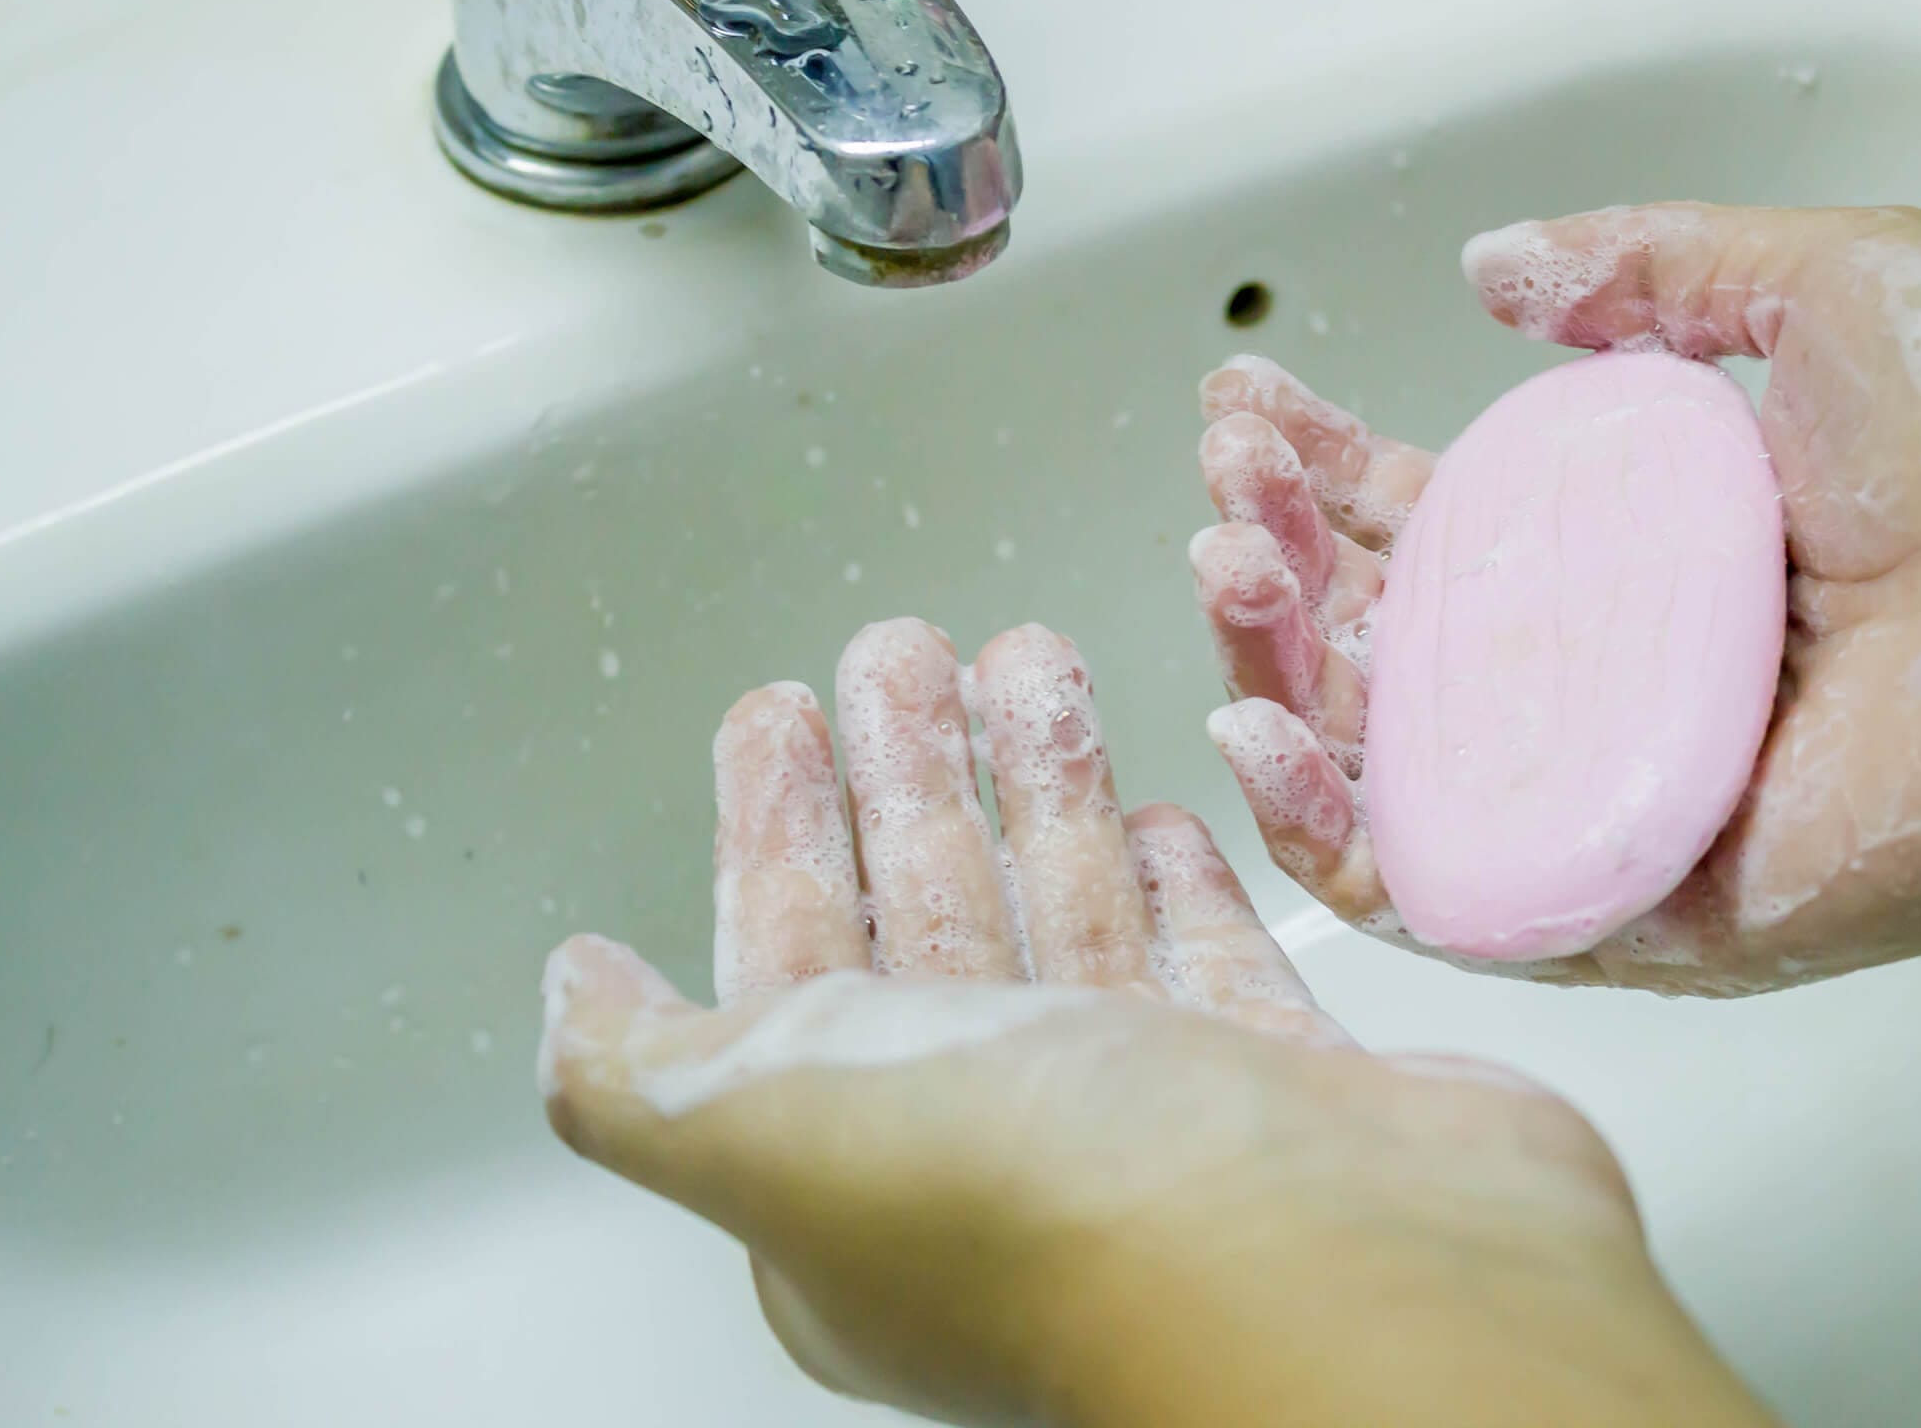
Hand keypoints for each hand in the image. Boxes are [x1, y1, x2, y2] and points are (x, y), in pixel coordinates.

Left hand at [537, 618, 1771, 1427]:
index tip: (776, 707)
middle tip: (902, 643)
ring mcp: (1151, 1122)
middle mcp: (999, 1155)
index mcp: (856, 1174)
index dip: (774, 829)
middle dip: (908, 770)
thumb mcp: (767, 1128)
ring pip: (1067, 919)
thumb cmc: (1053, 1204)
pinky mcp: (1285, 1093)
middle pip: (933, 918)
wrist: (1348, 1277)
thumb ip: (639, 1068)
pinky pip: (1207, 964)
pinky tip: (1153, 810)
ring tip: (1027, 657)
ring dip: (1037, 786)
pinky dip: (1172, 883)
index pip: (790, 962)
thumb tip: (572, 997)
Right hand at [1193, 204, 1920, 994]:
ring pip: (1394, 768)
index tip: (1253, 406)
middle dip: (1279, 560)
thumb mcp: (1825, 285)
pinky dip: (1335, 829)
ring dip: (1279, 671)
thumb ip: (1653, 266)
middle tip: (1231, 485)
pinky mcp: (1643, 907)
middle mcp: (1618, 679)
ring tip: (1227, 569)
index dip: (1331, 471)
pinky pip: (1454, 891)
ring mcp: (1620, 797)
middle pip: (1392, 645)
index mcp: (1647, 554)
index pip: (1441, 526)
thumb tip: (1494, 268)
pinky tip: (1263, 724)